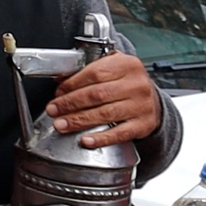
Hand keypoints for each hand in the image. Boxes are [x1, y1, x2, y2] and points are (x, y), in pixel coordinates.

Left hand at [44, 51, 160, 147]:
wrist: (152, 101)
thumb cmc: (127, 83)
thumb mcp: (112, 69)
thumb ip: (89, 72)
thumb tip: (61, 82)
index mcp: (127, 65)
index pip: (95, 73)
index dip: (72, 84)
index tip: (58, 93)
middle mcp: (137, 84)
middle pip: (97, 95)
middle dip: (70, 104)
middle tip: (53, 110)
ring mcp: (141, 105)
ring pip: (105, 114)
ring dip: (79, 120)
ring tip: (61, 125)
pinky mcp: (144, 124)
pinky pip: (119, 133)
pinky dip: (101, 138)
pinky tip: (86, 140)